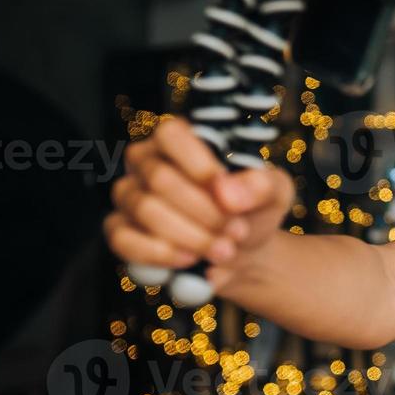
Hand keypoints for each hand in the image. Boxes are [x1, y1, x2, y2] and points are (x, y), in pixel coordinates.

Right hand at [103, 116, 294, 292]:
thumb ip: (262, 185)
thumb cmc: (253, 209)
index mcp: (180, 139)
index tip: (230, 197)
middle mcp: (146, 161)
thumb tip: (227, 193)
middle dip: (206, 213)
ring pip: (146, 211)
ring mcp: (129, 195)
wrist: (243, 250)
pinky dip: (161, 255)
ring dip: (191, 236)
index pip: (171, 134)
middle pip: (161, 179)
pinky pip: (124, 240)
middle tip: (237, 232)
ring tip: (225, 250)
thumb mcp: (275, 192)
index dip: (199, 165)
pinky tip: (190, 260)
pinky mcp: (119, 229)